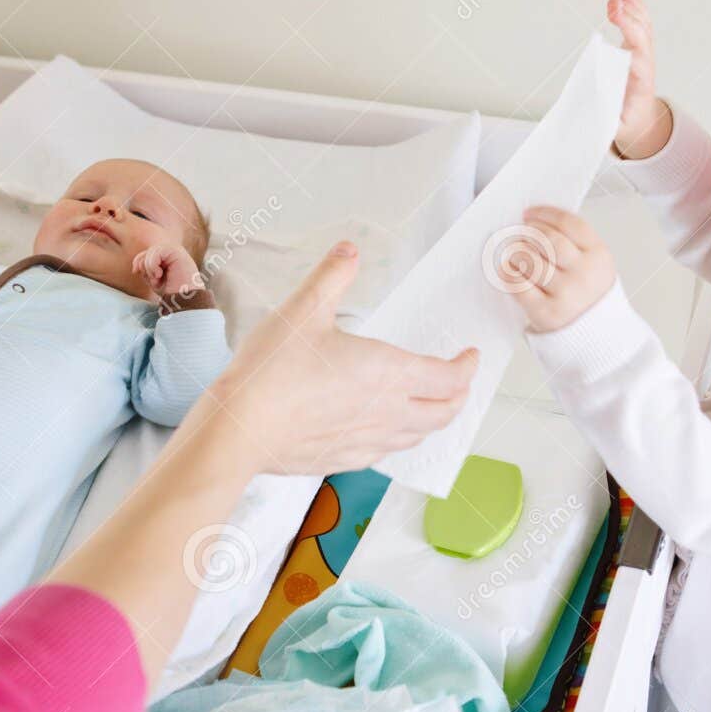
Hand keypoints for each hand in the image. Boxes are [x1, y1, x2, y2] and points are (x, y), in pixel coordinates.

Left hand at [132, 244, 203, 300]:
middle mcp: (173, 251)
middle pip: (147, 251)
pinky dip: (152, 265)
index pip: (147, 253)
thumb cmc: (172, 293)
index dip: (138, 261)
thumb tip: (136, 266)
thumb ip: (146, 269)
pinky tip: (159, 275)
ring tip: (158, 279)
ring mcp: (176, 250)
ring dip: (149, 268)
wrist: (184, 301)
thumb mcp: (154, 279)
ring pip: (151, 252)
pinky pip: (156, 252)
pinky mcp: (176, 251)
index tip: (135, 271)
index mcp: (169, 257)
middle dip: (144, 266)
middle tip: (153, 280)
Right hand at [199, 242, 478, 474]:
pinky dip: (401, 438)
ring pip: (419, 436)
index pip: (448, 376)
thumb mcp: (303, 310)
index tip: (470, 356)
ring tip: (432, 405)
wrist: (240, 430)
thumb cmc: (271, 373)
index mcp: (388, 372)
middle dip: (460, 395)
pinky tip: (387, 429)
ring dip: (434, 418)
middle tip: (460, 381)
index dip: (467, 366)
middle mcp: (387, 412)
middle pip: (445, 412)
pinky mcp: (345, 460)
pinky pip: (388, 451)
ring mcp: (368, 441)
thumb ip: (332, 277)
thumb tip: (349, 251)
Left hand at [500, 207, 615, 333]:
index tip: (529, 214)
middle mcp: (584, 274)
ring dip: (517, 252)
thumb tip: (533, 222)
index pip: (569, 224)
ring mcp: (566, 294)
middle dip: (529, 233)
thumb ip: (573, 243)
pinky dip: (508, 273)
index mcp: (599, 256)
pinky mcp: (547, 313)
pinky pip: (519, 286)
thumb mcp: (593, 264)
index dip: (545, 214)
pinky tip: (509, 270)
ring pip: (531, 261)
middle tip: (520, 235)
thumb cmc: (588, 294)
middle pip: (548, 240)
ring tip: (515, 253)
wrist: (596, 334)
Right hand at [606, 0, 671, 160]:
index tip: (618, 32)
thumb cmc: (627, 122)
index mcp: (641, 84)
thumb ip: (607, 121)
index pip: (639, 58)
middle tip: (613, 7)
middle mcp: (645, 66)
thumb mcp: (617, 128)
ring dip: (634, 11)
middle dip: (629, 21)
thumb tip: (593, 111)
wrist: (641, 119)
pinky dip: (636, 10)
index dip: (630, 41)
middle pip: (642, 38)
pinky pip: (641, 26)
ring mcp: (644, 55)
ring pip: (643, 28)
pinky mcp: (638, 49)